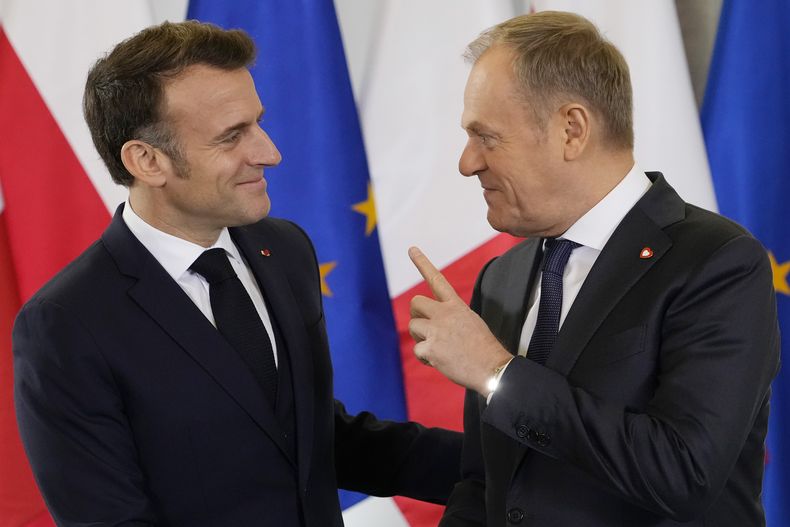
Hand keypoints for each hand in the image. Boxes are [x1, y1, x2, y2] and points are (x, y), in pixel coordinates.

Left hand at [408, 246, 512, 395]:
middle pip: (416, 303)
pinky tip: (440, 361)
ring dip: (421, 338)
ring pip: (413, 327)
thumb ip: (450, 317)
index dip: (422, 263)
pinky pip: (418, 350)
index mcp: (456, 306)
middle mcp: (444, 314)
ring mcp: (436, 330)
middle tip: (425, 326)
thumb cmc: (483, 348)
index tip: (411, 249)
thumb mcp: (471, 322)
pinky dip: (426, 358)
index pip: (437, 280)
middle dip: (416, 314)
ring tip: (438, 347)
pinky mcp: (431, 348)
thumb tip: (432, 322)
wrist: (492, 368)